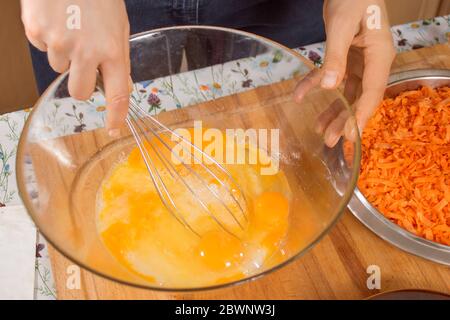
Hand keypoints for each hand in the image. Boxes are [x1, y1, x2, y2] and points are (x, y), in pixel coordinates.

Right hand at [21, 0, 130, 135]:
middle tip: (84, 61)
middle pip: (79, 91)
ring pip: (59, 67)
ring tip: (71, 26)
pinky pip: (42, 47)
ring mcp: (58, 42)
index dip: (116, 115)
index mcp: (112, 50)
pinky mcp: (36, 31)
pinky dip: (48, 37)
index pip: (118, 94)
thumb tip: (119, 86)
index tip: (114, 128)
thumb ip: (118, 57)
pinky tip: (56, 18)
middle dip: (82, 83)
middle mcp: (85, 51)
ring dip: (65, 53)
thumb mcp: (118, 26)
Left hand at [294, 0, 394, 146]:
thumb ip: (335, 56)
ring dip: (331, 108)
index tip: (347, 136)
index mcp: (379, 56)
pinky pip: (329, 75)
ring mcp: (358, 60)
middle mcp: (371, 62)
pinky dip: (314, 84)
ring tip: (316, 128)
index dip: (359, 117)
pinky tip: (299, 95)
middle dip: (343, 120)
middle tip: (329, 141)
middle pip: (358, 97)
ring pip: (345, 91)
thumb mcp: (342, 26)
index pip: (371, 93)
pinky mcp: (344, 56)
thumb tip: (329, 87)